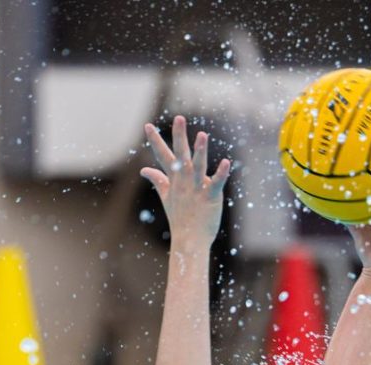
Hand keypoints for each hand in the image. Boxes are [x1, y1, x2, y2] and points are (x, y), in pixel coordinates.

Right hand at [141, 115, 230, 251]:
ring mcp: (196, 189)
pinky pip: (216, 183)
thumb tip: (144, 170)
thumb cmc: (179, 218)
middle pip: (180, 155)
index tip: (147, 125)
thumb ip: (158, 180)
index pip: (163, 156)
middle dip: (179, 136)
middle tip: (179, 118)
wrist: (189, 240)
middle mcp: (184, 181)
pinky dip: (221, 173)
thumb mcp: (166, 196)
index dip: (155, 141)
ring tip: (201, 134)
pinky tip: (226, 162)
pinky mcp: (210, 197)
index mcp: (174, 179)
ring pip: (198, 166)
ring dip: (200, 151)